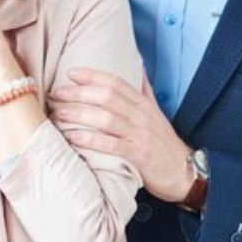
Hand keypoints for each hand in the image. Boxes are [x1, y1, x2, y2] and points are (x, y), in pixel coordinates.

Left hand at [48, 69, 192, 201]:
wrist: (184, 172)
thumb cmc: (164, 143)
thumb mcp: (156, 113)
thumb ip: (144, 92)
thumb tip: (137, 69)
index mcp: (143, 104)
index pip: (116, 83)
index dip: (93, 75)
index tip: (71, 73)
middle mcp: (141, 116)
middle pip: (107, 97)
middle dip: (79, 93)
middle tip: (56, 93)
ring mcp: (139, 135)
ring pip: (106, 118)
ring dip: (79, 114)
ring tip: (58, 113)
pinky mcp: (137, 155)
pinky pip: (110, 145)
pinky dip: (89, 140)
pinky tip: (72, 137)